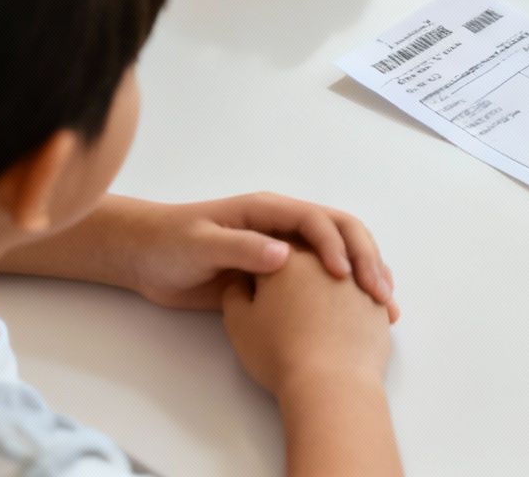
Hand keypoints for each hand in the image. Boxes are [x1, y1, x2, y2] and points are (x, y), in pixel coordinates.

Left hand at [116, 195, 397, 318]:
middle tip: (379, 293)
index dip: (335, 245)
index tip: (346, 276)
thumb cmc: (168, 243)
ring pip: (338, 257)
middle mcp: (283, 226)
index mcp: (268, 211)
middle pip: (340, 233)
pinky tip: (362, 316)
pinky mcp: (280, 277)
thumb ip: (241, 248)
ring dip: (364, 277)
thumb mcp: (201, 244)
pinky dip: (347, 296)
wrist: (144, 258)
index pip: (316, 220)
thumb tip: (285, 255)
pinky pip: (321, 282)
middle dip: (365, 259)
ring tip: (384, 306)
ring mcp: (284, 250)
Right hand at [222, 244, 395, 400]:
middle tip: (288, 294)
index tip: (260, 281)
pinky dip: (357, 295)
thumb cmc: (280, 353)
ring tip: (319, 308)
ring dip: (332, 277)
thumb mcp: (240, 323)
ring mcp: (356, 278)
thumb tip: (243, 280)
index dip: (264, 262)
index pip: (273, 246)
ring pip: (342, 266)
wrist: (331, 384)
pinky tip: (348, 316)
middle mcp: (325, 258)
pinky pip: (367, 288)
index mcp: (288, 256)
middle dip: (298, 269)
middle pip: (310, 252)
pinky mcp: (377, 300)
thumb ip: (235, 293)